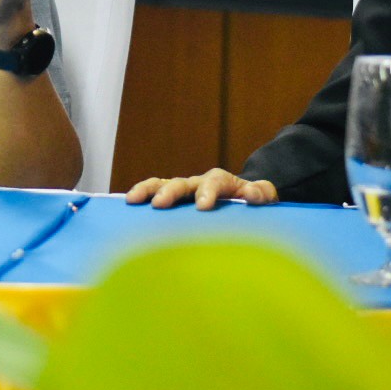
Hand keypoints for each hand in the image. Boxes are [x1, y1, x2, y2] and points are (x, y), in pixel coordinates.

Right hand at [125, 168, 278, 209]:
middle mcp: (198, 183)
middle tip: (159, 204)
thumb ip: (262, 194)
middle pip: (181, 182)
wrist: (243, 197)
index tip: (203, 207)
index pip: (214, 182)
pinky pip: (154, 195)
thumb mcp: (264, 196)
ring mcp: (183, 191)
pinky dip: (141, 198)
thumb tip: (252, 195)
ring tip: (132, 200)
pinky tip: (126, 208)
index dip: (207, 192)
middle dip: (170, 192)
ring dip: (147, 190)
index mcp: (221, 182)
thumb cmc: (254, 200)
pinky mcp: (173, 201)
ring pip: (161, 184)